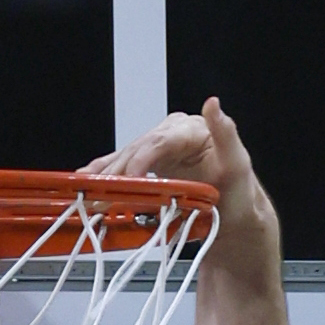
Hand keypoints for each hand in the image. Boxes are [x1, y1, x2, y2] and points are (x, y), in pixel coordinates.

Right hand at [81, 99, 272, 258]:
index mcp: (190, 131)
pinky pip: (124, 169)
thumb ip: (227, 135)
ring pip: (126, 159)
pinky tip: (87, 180)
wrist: (234, 220)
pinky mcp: (149, 168)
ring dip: (105, 175)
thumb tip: (213, 105)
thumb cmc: (239, 195)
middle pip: (137, 150)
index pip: (160, 141)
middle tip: (100, 189)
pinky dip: (106, 176)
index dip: (142, 158)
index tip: (130, 177)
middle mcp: (170, 136)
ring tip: (85, 185)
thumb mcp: (238, 166)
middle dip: (118, 171)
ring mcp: (158, 152)